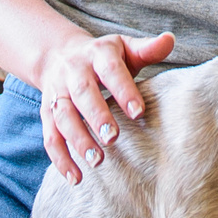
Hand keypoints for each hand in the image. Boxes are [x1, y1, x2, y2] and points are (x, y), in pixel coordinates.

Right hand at [36, 30, 174, 183]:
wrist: (59, 55)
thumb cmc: (105, 57)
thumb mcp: (125, 48)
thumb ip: (148, 49)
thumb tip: (170, 40)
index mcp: (98, 54)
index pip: (111, 70)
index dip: (123, 90)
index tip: (138, 112)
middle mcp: (74, 72)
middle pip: (82, 93)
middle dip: (96, 116)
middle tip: (113, 138)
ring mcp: (57, 93)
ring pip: (63, 117)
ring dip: (78, 139)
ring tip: (97, 160)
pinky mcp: (47, 113)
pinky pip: (50, 137)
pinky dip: (60, 159)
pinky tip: (76, 178)